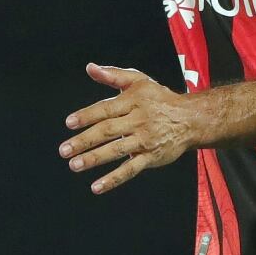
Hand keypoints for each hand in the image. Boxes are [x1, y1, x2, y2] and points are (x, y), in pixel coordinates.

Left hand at [60, 63, 198, 193]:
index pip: (106, 109)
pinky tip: (96, 186)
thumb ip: (113, 75)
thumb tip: (90, 68)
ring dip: (95, 159)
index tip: (69, 123)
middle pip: (108, 131)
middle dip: (85, 141)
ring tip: (75, 165)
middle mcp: (138, 120)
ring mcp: (145, 140)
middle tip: (64, 150)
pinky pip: (130, 169)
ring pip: (117, 150)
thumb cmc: (160, 98)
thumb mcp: (139, 81)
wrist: (191, 119)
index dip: (87, 116)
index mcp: (133, 101)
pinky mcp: (151, 157)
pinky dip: (113, 179)